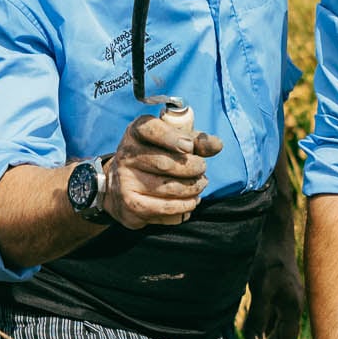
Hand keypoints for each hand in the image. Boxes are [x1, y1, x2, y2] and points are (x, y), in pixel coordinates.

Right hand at [108, 103, 219, 228]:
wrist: (121, 184)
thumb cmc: (155, 156)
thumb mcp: (172, 141)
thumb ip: (196, 140)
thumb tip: (217, 145)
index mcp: (136, 132)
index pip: (152, 130)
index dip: (172, 138)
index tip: (189, 147)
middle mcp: (126, 155)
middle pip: (166, 164)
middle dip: (193, 168)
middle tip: (202, 170)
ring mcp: (126, 181)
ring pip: (169, 188)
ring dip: (193, 188)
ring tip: (200, 185)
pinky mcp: (131, 204)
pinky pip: (165, 208)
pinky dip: (185, 206)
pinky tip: (192, 201)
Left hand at [244, 249, 304, 338]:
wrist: (275, 237)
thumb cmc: (269, 260)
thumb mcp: (261, 287)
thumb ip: (258, 314)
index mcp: (293, 308)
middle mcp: (293, 307)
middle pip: (282, 338)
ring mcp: (286, 301)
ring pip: (275, 329)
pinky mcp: (278, 295)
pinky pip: (270, 318)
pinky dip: (261, 329)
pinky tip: (250, 337)